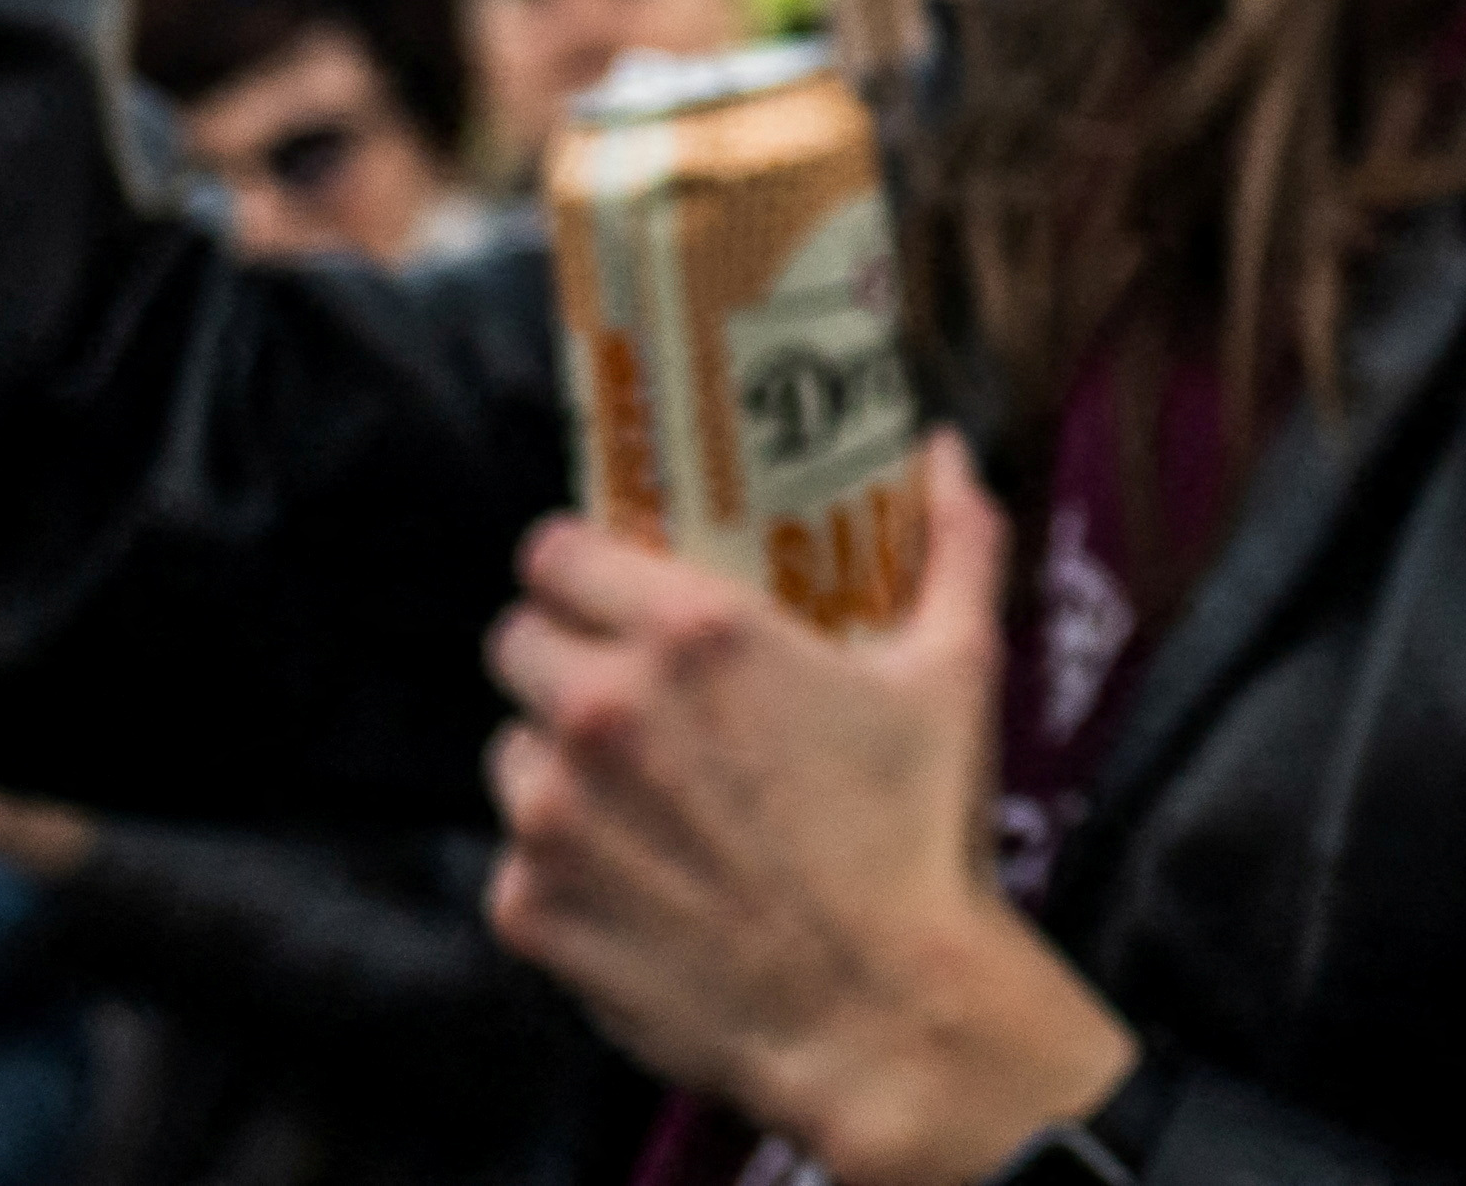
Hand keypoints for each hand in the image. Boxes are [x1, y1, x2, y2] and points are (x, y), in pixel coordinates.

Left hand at [484, 443, 1124, 1184]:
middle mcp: (601, 710)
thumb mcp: (955, 669)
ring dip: (557, 762)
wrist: (882, 1013)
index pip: (553, 550)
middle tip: (625, 691)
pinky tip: (640, 880)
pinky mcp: (530, 909)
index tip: (606, 585)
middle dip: (561, 655)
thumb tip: (947, 452)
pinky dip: (563, 865)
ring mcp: (552, 816)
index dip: (578, 563)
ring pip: (510, 752)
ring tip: (639, 796)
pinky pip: (516, 859)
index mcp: (690, 632)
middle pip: (515, 642)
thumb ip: (954, 541)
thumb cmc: (919, 836)